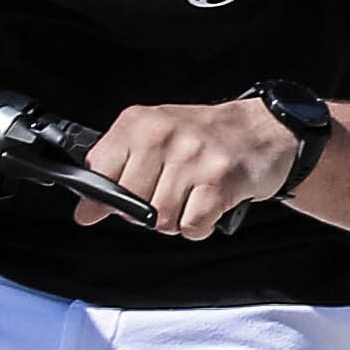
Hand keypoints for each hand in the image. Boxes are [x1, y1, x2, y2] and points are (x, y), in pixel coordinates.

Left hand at [78, 94, 304, 243]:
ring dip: (176, 219)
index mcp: (138, 123)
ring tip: (192, 195)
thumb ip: (116, 172)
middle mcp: (161, 135)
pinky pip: (191, 226)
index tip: (118, 200)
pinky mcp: (218, 180)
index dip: (106, 196)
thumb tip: (84, 213)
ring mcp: (191, 157)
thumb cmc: (204, 138)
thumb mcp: (153, 141)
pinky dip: (199, 225)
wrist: (264, 130)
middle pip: (129, 203)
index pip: (98, 171)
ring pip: (160, 219)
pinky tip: (209, 203)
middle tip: (169, 192)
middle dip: (147, 210)